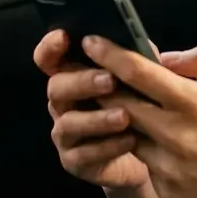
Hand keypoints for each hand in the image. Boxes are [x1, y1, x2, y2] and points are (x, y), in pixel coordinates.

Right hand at [33, 30, 148, 189]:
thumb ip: (135, 60)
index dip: (50, 47)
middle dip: (82, 82)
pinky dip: (108, 147)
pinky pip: (84, 154)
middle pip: (56, 87)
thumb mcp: (139, 81)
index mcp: (73, 77)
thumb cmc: (138, 108)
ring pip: (68, 123)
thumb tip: (141, 42)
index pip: (49, 59)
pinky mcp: (74, 161)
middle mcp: (63, 103)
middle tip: (110, 80)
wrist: (147, 156)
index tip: (64, 36)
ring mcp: (65, 134)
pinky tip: (130, 141)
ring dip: (97, 118)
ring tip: (124, 116)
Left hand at [82, 36, 196, 197]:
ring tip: (132, 109)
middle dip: (101, 86)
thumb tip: (168, 57)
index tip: (91, 42)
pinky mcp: (166, 191)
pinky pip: (146, 163)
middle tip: (95, 75)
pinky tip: (167, 147)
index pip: (137, 72)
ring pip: (127, 134)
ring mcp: (167, 167)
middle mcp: (175, 135)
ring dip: (122, 119)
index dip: (109, 53)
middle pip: (117, 103)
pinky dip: (149, 149)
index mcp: (194, 103)